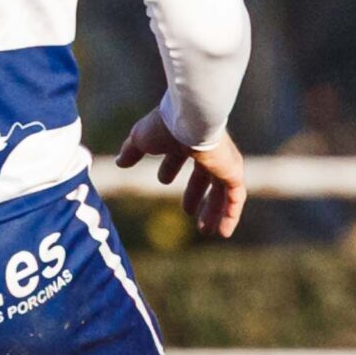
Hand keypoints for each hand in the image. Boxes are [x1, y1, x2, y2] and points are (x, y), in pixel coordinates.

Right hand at [116, 107, 246, 238]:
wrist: (189, 122)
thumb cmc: (164, 128)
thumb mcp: (141, 140)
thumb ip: (131, 151)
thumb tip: (119, 162)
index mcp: (186, 139)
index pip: (180, 155)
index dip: (170, 168)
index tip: (163, 181)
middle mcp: (207, 150)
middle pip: (203, 176)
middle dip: (194, 194)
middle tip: (186, 211)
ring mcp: (223, 162)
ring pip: (220, 191)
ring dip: (211, 211)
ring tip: (204, 230)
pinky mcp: (233, 172)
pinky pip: (235, 198)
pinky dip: (229, 215)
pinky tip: (223, 232)